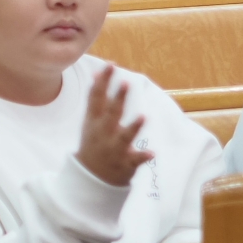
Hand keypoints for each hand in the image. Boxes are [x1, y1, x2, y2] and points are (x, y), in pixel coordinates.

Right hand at [76, 64, 151, 187]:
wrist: (91, 176)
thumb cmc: (94, 141)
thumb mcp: (90, 119)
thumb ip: (96, 97)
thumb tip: (97, 72)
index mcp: (94, 121)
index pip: (97, 97)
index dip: (104, 81)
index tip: (111, 65)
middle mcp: (103, 133)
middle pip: (111, 114)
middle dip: (118, 98)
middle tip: (126, 82)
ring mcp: (113, 149)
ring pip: (124, 137)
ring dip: (133, 127)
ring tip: (143, 116)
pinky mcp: (125, 163)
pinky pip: (134, 160)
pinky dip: (142, 157)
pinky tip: (151, 153)